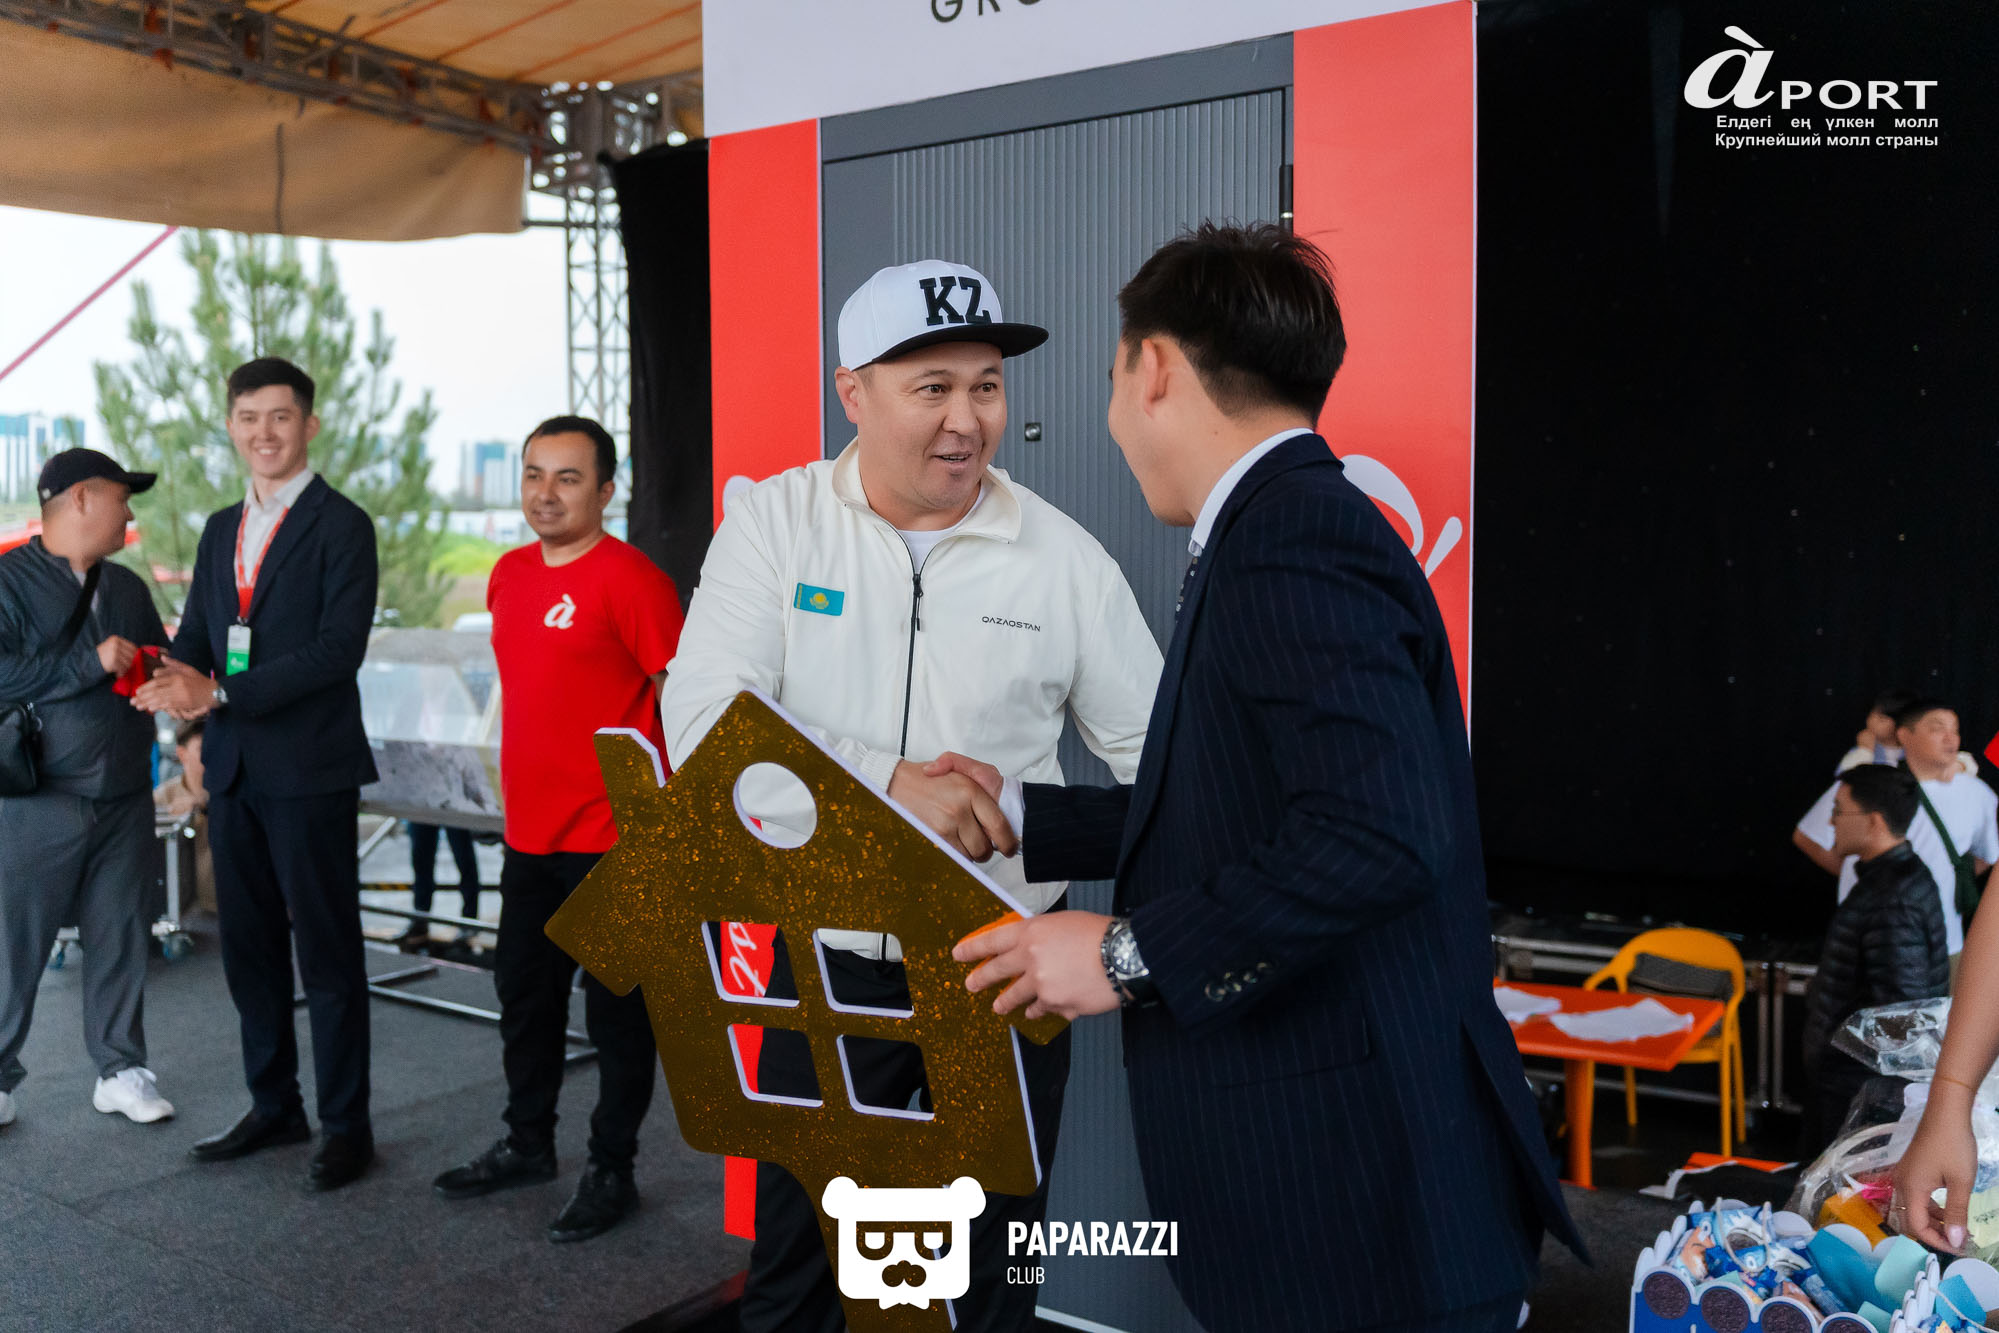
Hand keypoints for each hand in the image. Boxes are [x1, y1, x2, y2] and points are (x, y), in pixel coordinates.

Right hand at [96, 635, 136, 676]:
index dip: (134, 656)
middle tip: (123, 667)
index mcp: (116, 639)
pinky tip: (117, 674)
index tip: (131, 661)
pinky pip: (123, 668)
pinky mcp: (113, 661)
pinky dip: (121, 673)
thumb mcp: (111, 648)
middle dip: (129, 663)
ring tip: (119, 671)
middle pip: (132, 655)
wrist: (88, 664)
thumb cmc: (103, 657)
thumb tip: (139, 654)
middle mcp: (115, 644)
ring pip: (129, 663)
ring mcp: (114, 652)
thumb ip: (123, 649)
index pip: (133, 647)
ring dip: (125, 669)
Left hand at [132, 658, 214, 719]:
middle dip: (143, 697)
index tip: (137, 691)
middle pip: (156, 691)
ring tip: (138, 706)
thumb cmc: (200, 680)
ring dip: (148, 703)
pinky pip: (168, 705)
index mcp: (178, 677)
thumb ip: (174, 664)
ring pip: (160, 699)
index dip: (146, 687)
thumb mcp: (188, 669)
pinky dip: (158, 707)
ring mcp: (181, 696)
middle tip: (134, 700)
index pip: (158, 682)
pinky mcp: (183, 704)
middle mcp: (178, 686)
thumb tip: (162, 658)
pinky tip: (150, 708)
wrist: (213, 692)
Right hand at [889, 760, 1016, 859]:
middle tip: (979, 841)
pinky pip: (953, 857)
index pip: (999, 825)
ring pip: (969, 856)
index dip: (1008, 842)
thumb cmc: (928, 778)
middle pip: (984, 847)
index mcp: (970, 791)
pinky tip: (950, 841)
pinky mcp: (932, 838)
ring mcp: (944, 826)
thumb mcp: (959, 767)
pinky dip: (955, 854)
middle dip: (985, 849)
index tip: (1008, 847)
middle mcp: (958, 809)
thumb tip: (1001, 804)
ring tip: (961, 838)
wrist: (896, 783)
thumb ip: (983, 774)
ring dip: (969, 853)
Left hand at [953, 910, 1120, 1019]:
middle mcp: (1030, 959)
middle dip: (981, 979)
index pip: (992, 940)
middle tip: (970, 986)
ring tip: (1000, 1007)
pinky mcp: (1057, 1005)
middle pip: (996, 971)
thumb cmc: (1098, 933)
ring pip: (1016, 997)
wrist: (1124, 956)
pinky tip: (1039, 1011)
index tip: (958, 955)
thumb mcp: (1063, 922)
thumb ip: (1040, 935)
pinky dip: (1042, 1010)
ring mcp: (1042, 985)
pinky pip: (1044, 1010)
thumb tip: (1026, 946)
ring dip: (1006, 1003)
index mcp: (1030, 933)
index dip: (972, 948)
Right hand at [1891, 1089, 1977, 1253]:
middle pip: (1911, 1220)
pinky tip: (1949, 1209)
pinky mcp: (1911, 1170)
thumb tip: (1955, 1241)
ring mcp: (1904, 1176)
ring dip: (1934, 1222)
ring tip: (1958, 1228)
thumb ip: (1957, 1213)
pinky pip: (1916, 1197)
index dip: (1937, 1242)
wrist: (1946, 1113)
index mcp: (1911, 1189)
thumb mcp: (1961, 1182)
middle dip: (1934, 1234)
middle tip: (1960, 1241)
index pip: (1917, 1227)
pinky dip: (1931, 1208)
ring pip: (1914, 1209)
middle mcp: (1902, 1184)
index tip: (1960, 1248)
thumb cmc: (1954, 1146)